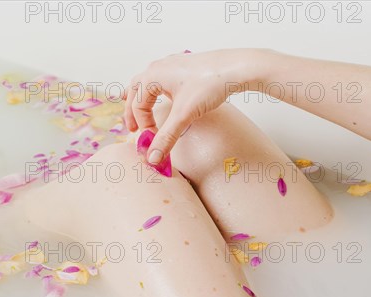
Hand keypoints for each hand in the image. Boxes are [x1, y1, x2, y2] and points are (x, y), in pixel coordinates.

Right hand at [123, 48, 269, 163]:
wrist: (237, 67)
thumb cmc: (210, 83)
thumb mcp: (184, 114)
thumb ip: (166, 137)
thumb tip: (153, 157)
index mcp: (152, 76)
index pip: (138, 106)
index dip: (143, 126)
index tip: (152, 140)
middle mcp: (158, 67)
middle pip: (135, 91)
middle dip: (133, 111)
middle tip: (133, 128)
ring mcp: (171, 65)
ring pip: (147, 82)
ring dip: (142, 99)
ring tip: (140, 110)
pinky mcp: (184, 67)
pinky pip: (161, 79)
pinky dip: (156, 90)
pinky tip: (163, 95)